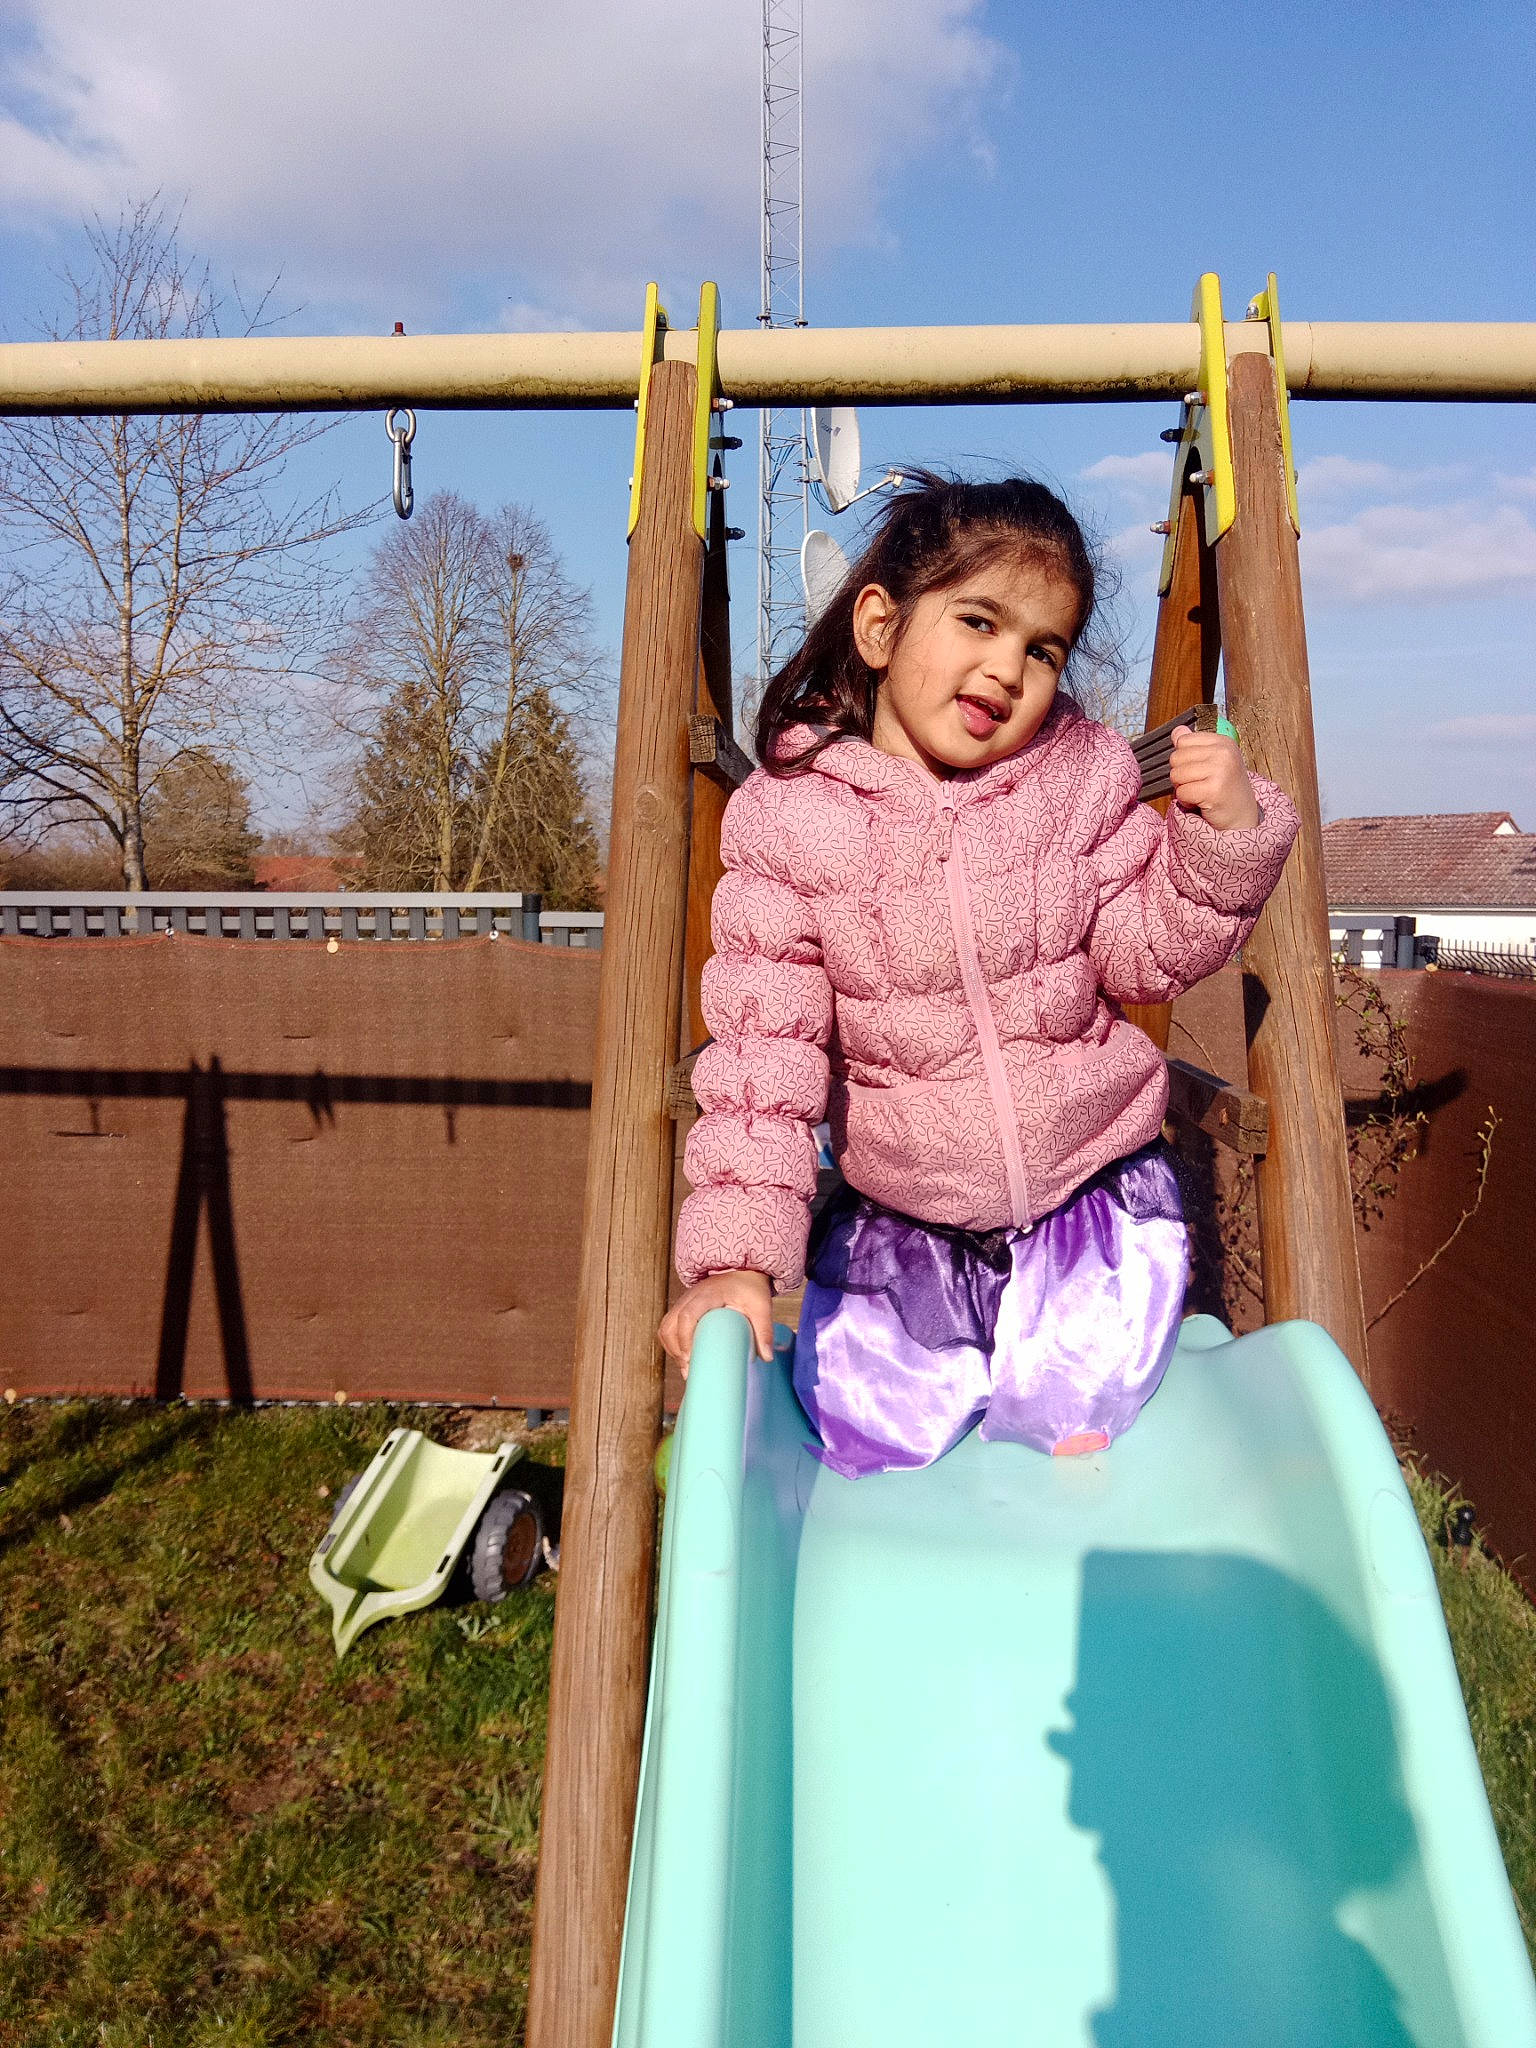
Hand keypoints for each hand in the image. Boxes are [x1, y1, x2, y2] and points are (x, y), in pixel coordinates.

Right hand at [658, 1269, 774, 1377]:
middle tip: (689, 1371)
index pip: (687, 1316)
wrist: (742, 1271)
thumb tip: (766, 1357)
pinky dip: (672, 1344)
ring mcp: (684, 1302)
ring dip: (672, 1349)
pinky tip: (684, 1358)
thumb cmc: (749, 1287)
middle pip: (670, 1325)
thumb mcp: (760, 1306)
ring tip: (686, 1368)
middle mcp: (690, 1297)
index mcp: (707, 1295)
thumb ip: (764, 1329)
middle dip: (676, 1350)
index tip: (690, 1359)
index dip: (685, 1339)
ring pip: (666, 1327)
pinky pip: (669, 1327)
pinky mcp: (684, 1309)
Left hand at [1169, 725, 1259, 830]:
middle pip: (1176, 757)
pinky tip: (1203, 803)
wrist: (1242, 818)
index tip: (1201, 771)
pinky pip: (1182, 792)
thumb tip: (1177, 730)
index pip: (1182, 740)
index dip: (1184, 759)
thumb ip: (1193, 746)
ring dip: (1184, 789)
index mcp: (1223, 742)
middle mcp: (1224, 752)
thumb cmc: (1225, 791)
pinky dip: (1187, 802)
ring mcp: (1221, 770)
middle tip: (1201, 785)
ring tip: (1202, 793)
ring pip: (1176, 775)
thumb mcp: (1212, 762)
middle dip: (1181, 775)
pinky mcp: (1214, 790)